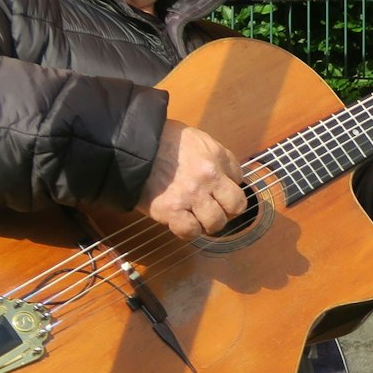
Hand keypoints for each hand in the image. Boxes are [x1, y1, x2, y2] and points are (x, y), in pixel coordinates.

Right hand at [138, 120, 246, 239]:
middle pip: (233, 209)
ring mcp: (187, 197)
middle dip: (226, 212)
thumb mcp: (202, 141)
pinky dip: (188, 231)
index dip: (233, 197)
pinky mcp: (168, 210)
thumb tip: (235, 180)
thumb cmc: (167, 140)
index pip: (240, 189)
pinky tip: (182, 222)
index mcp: (215, 163)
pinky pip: (188, 231)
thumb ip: (223, 160)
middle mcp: (205, 181)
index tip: (223, 197)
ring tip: (196, 217)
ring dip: (207, 224)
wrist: (133, 146)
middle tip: (213, 209)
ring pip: (213, 224)